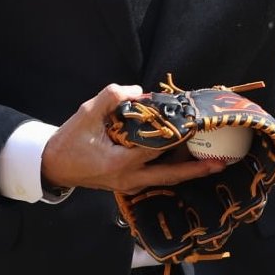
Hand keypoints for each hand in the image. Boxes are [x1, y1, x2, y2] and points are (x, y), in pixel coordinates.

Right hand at [40, 83, 225, 192]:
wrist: (53, 166)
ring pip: (166, 178)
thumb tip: (139, 90)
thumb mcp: (87, 113)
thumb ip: (113, 97)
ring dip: (188, 169)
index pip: (157, 148)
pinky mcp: (130, 183)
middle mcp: (129, 178)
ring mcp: (130, 184)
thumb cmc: (70, 141)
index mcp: (120, 163)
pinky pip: (157, 176)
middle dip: (195, 168)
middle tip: (221, 160)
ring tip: (213, 160)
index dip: (178, 135)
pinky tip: (188, 157)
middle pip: (170, 174)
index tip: (197, 124)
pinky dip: (173, 167)